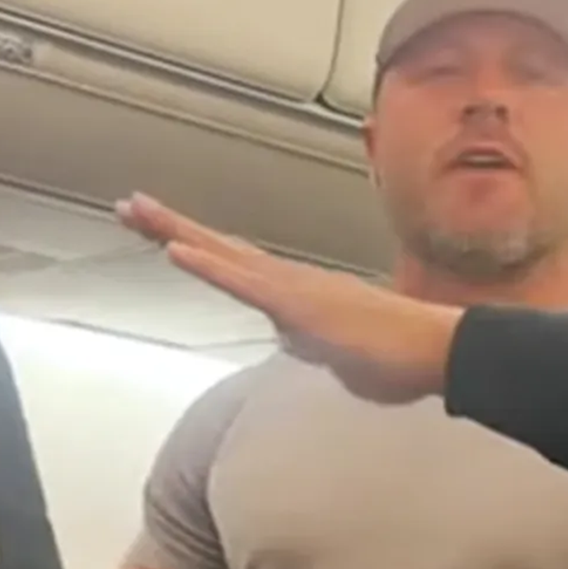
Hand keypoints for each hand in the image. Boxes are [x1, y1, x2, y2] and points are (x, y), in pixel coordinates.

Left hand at [115, 193, 458, 403]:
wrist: (438, 353)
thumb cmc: (404, 361)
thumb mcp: (351, 364)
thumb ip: (331, 355)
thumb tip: (329, 359)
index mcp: (302, 298)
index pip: (242, 271)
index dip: (206, 252)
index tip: (168, 236)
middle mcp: (294, 284)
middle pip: (224, 252)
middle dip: (174, 228)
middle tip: (129, 204)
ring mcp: (294, 290)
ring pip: (225, 256)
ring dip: (177, 232)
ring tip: (135, 209)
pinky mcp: (298, 304)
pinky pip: (244, 283)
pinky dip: (208, 266)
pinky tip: (175, 251)